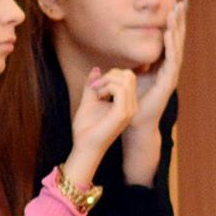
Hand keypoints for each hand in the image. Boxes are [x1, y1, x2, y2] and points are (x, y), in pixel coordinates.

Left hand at [65, 65, 137, 184]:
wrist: (84, 146)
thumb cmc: (86, 128)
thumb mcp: (89, 101)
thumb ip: (93, 86)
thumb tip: (96, 69)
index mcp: (126, 102)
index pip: (127, 77)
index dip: (110, 75)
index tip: (93, 86)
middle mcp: (131, 105)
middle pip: (129, 75)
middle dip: (110, 75)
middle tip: (94, 87)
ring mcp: (130, 109)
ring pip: (127, 79)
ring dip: (107, 80)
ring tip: (96, 92)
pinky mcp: (123, 113)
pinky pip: (121, 90)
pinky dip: (108, 87)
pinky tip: (99, 96)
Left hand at [132, 0, 187, 131]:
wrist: (131, 124)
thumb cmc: (128, 102)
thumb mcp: (127, 77)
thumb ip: (130, 64)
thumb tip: (123, 53)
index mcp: (160, 66)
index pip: (168, 40)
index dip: (171, 23)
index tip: (172, 5)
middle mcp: (168, 68)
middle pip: (176, 39)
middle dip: (178, 20)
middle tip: (182, 2)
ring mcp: (170, 75)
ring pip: (176, 47)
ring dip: (176, 29)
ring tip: (176, 13)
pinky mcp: (168, 83)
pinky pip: (171, 61)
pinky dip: (171, 46)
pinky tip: (170, 34)